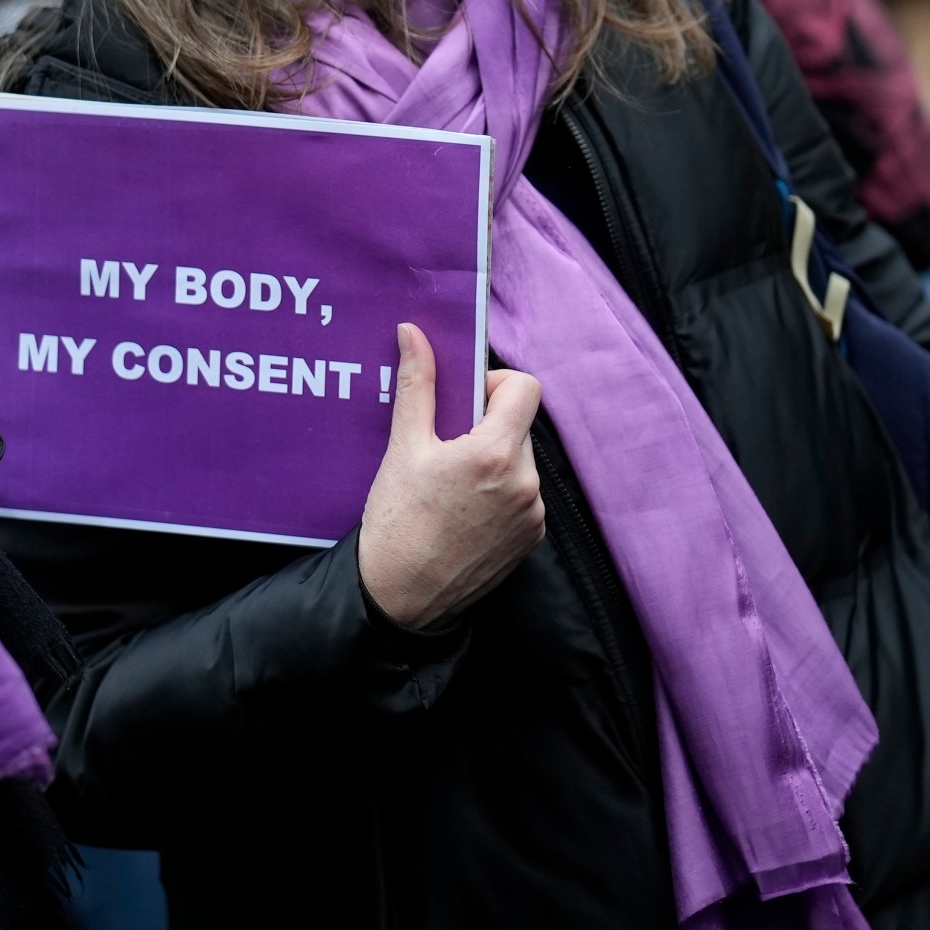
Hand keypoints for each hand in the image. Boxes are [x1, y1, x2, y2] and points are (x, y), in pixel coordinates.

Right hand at [356, 324, 545, 630]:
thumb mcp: (403, 447)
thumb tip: (414, 333)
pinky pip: (523, 497)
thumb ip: (417, 385)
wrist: (400, 596)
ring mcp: (532, 514)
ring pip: (520, 462)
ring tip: (451, 485)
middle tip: (445, 448)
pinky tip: (463, 511)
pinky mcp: (531, 540)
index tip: (465, 404)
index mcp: (496, 452)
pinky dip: (500, 494)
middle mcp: (525, 483)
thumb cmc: (397, 521)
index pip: (526, 388)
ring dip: (494, 461)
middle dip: (486, 426)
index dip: (496, 386)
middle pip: (519, 426)